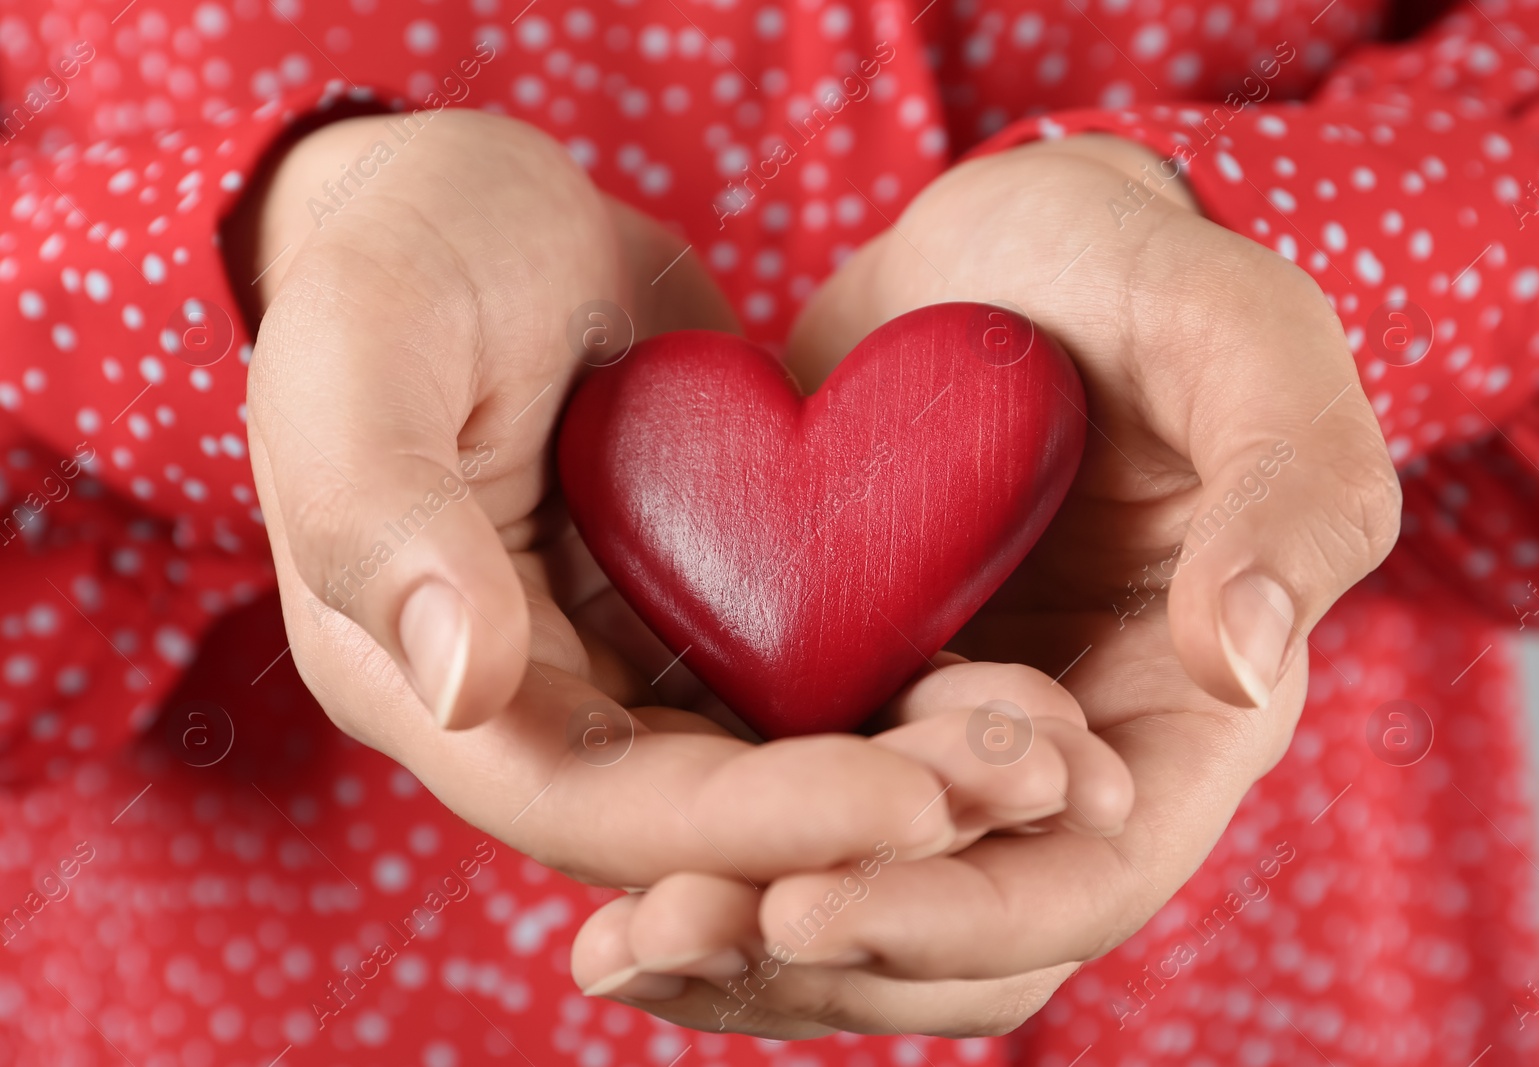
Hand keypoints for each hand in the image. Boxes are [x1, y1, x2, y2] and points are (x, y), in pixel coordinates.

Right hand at [234, 110, 1006, 889]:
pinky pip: (806, 682)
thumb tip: (462, 686)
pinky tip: (1011, 686)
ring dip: (907, 774)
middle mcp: (528, 709)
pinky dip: (901, 696)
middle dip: (865, 819)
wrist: (479, 213)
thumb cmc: (400, 257)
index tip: (912, 808)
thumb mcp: (363, 350)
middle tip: (1030, 786)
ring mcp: (620, 667)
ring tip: (1051, 753)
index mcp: (418, 684)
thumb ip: (378, 514)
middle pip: (707, 821)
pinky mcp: (698, 614)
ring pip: (773, 768)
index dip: (753, 825)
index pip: (596, 806)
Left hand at [568, 134, 1400, 1034]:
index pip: (1082, 882)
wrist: (1009, 243)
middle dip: (814, 954)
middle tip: (657, 937)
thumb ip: (1287, 493)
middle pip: (953, 933)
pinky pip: (780, 811)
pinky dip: (703, 852)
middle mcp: (1069, 761)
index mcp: (1185, 715)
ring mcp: (946, 736)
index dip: (947, 916)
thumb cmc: (1142, 272)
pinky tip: (597, 867)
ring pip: (857, 893)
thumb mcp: (1242, 340)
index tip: (803, 898)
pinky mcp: (848, 693)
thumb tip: (1241, 664)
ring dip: (740, 936)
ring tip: (607, 942)